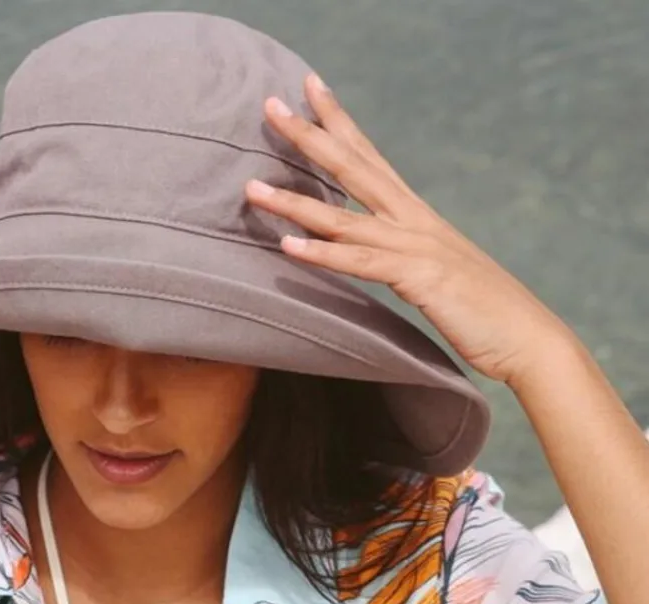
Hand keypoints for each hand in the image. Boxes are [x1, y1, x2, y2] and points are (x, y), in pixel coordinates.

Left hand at [244, 74, 576, 385]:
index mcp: (416, 215)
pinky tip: (289, 247)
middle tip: (270, 107)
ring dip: (295, 202)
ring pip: (344, 218)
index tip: (308, 87)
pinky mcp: (420, 280)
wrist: (527, 338)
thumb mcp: (432, 272)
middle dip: (309, 136)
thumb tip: (367, 251)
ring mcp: (417, 247)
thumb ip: (398, 255)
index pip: (369, 156)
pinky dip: (324, 256)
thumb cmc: (480, 310)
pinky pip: (361, 265)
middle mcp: (414, 221)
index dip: (339, 121)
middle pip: (353, 168)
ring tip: (252, 189)